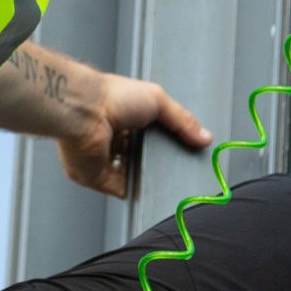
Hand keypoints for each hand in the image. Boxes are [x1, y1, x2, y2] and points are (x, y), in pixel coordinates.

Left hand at [56, 73, 209, 198]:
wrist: (85, 113)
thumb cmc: (112, 97)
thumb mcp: (158, 100)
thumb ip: (182, 120)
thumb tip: (205, 137)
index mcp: (128, 117)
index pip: (154, 135)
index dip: (171, 143)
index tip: (189, 152)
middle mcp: (117, 139)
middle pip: (145, 157)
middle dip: (162, 164)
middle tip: (183, 170)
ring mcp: (108, 159)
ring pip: (135, 176)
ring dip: (150, 180)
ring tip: (173, 183)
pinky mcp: (100, 177)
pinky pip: (123, 190)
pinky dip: (138, 193)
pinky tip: (153, 192)